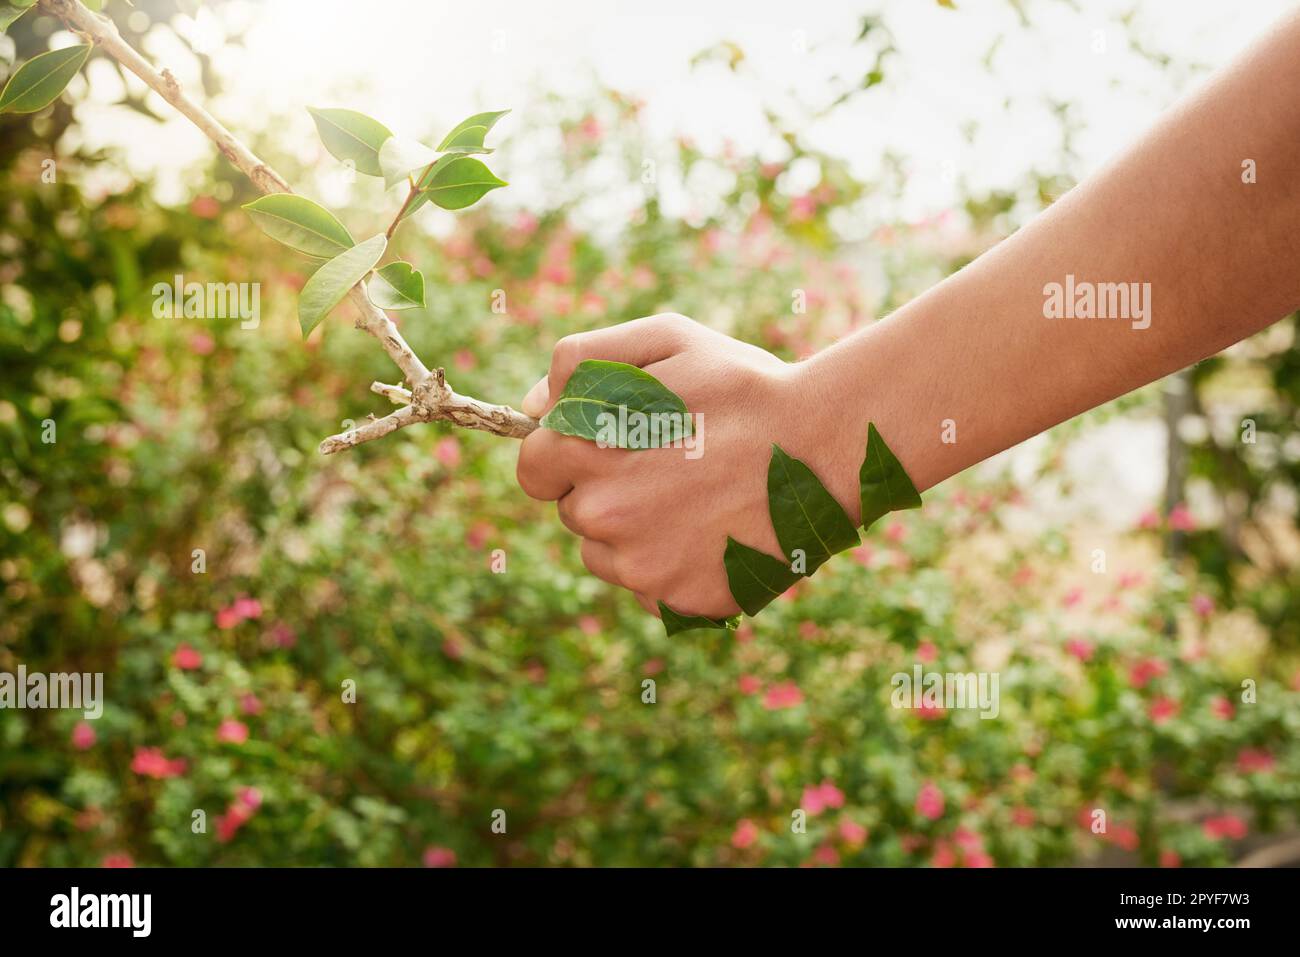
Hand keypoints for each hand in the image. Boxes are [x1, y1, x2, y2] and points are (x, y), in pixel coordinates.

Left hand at [516, 314, 861, 618]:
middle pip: (573, 513)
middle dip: (605, 489)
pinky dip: (673, 566)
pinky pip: (651, 588)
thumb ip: (582, 361)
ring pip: (607, 556)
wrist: (826, 444)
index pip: (534, 468)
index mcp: (584, 450)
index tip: (609, 445)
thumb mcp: (665, 340)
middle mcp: (603, 515)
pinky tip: (716, 531)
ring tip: (697, 497)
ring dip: (634, 533)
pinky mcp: (681, 601)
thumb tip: (535, 406)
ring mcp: (642, 566)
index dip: (567, 453)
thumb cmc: (744, 387)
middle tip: (670, 464)